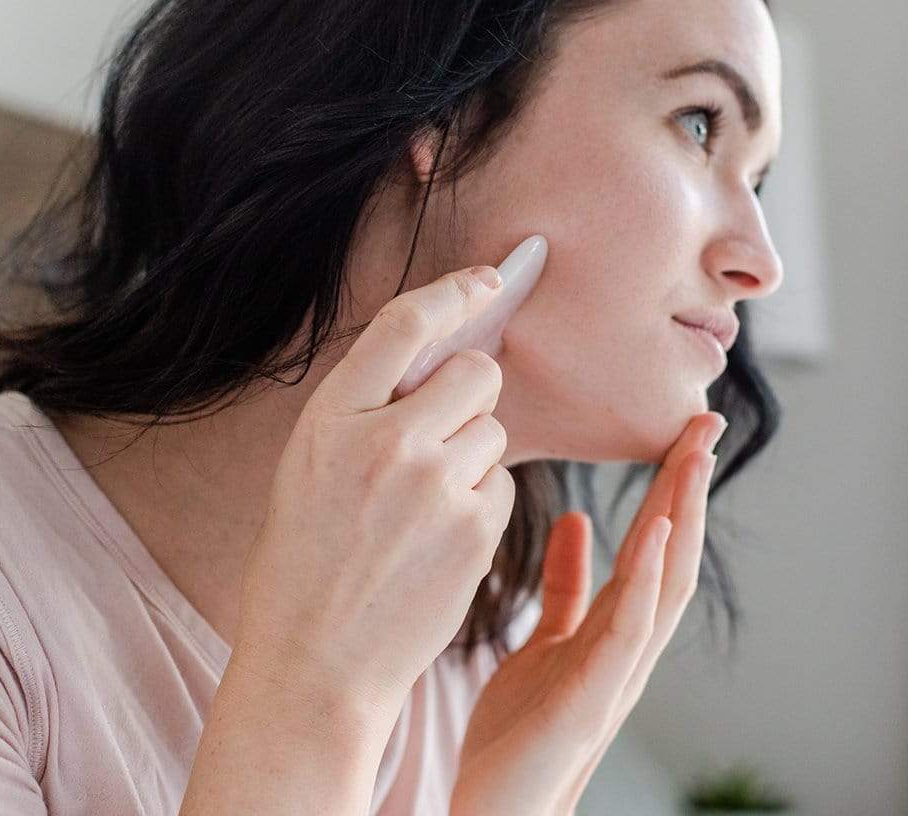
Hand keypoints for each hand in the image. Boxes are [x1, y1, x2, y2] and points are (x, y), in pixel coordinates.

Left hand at [449, 410, 726, 815]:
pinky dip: (645, 580)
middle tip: (706, 422)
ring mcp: (613, 675)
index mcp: (613, 629)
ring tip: (691, 459)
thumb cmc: (519, 731)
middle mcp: (625, 647)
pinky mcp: (588, 701)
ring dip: (680, 519)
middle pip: (669, 555)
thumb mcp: (544, 641)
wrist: (493, 810)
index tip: (683, 431)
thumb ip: (566, 585)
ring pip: (661, 585)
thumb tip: (577, 518)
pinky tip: (657, 533)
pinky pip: (626, 632)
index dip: (670, 488)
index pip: (652, 547)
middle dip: (688, 489)